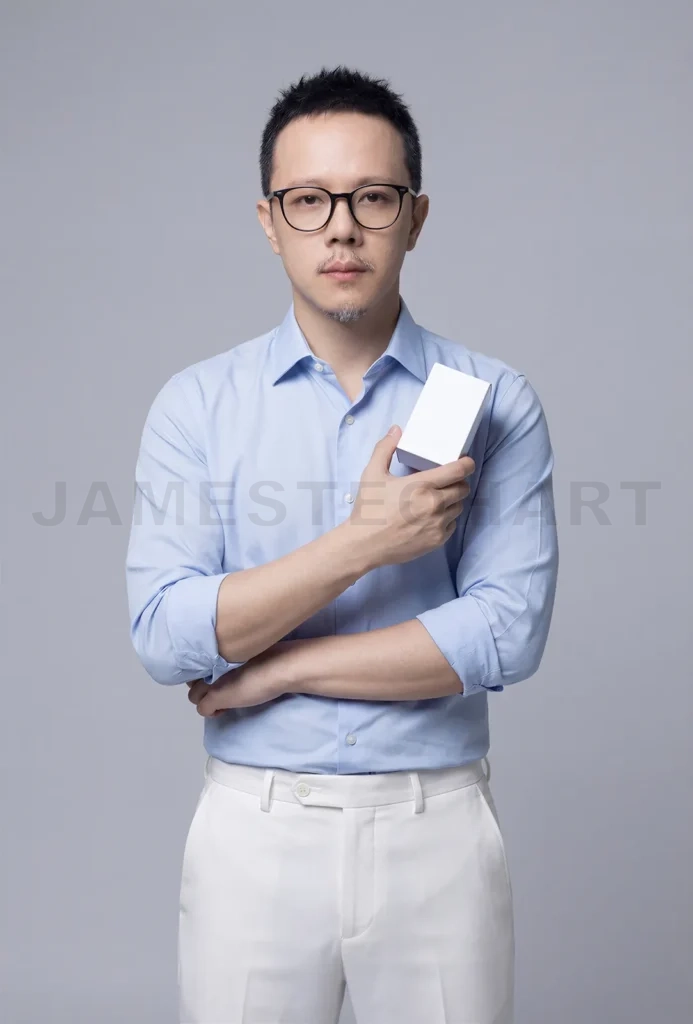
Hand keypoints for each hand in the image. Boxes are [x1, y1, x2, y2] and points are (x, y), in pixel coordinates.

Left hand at [186, 643, 294, 715]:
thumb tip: (227, 666)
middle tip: (221, 687)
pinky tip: (226, 708)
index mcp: (215, 651)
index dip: (205, 672)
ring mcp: (211, 681)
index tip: (218, 675)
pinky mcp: (216, 697)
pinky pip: (202, 709)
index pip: (196, 664)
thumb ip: (230, 657)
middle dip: (203, 685)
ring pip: (193, 695)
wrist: (280, 666)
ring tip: (225, 698)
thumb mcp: (245, 652)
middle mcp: (209, 664)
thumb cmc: (270, 656)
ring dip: (206, 698)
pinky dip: (212, 711)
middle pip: (192, 680)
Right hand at [342, 424, 474, 568]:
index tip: (467, 462)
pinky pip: (452, 525)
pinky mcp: (437, 540)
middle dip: (458, 482)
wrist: (364, 544)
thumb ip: (384, 448)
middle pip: (463, 488)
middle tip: (447, 481)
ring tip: (437, 499)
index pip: (458, 471)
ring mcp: (437, 524)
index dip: (467, 464)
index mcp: (421, 485)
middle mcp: (434, 504)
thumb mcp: (372, 474)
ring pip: (458, 507)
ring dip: (452, 501)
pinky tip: (431, 517)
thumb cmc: (369, 509)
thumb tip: (396, 430)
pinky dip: (446, 519)